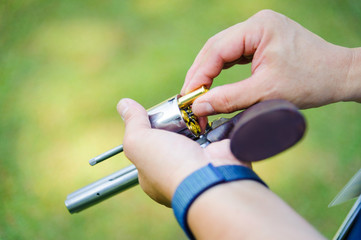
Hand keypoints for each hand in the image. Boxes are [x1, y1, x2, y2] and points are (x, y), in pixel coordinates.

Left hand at [117, 98, 248, 206]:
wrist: (209, 176)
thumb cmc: (169, 165)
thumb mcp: (139, 142)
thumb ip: (133, 123)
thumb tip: (124, 104)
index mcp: (151, 176)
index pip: (145, 149)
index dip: (148, 131)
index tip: (153, 117)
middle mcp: (173, 173)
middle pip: (170, 139)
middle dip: (173, 125)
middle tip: (175, 112)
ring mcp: (196, 165)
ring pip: (192, 135)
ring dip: (192, 123)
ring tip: (191, 112)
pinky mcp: (215, 155)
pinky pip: (211, 134)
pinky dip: (210, 126)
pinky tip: (206, 119)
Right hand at [182, 10, 358, 116]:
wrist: (339, 76)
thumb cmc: (310, 81)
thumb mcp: (267, 92)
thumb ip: (229, 99)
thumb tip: (199, 106)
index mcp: (259, 27)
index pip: (217, 49)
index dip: (198, 75)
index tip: (187, 97)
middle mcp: (256, 24)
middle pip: (215, 48)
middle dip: (199, 74)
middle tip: (188, 98)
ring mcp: (258, 32)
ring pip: (221, 51)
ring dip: (207, 72)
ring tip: (196, 93)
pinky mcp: (260, 42)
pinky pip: (232, 55)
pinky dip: (219, 70)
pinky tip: (212, 83)